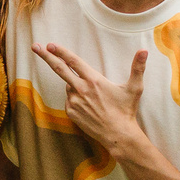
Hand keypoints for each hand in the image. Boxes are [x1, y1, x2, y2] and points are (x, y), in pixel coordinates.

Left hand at [35, 42, 148, 162]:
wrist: (117, 135)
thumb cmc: (126, 110)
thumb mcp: (134, 88)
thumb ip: (138, 67)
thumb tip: (144, 50)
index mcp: (94, 80)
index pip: (74, 61)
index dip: (61, 51)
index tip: (50, 44)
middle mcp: (81, 89)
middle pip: (59, 69)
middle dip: (46, 56)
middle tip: (35, 47)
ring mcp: (74, 102)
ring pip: (69, 86)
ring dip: (75, 85)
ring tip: (93, 97)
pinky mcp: (71, 112)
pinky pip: (69, 100)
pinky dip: (75, 98)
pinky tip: (89, 105)